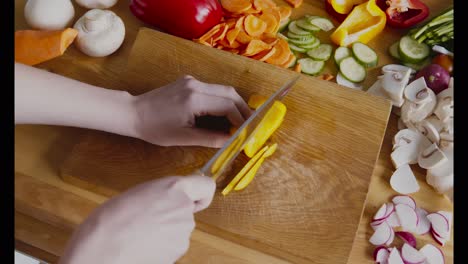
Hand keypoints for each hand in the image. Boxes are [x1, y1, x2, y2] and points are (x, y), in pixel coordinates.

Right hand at [59, 175, 215, 263]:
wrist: (102, 251)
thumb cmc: (110, 220)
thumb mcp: (138, 193)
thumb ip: (161, 194)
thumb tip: (166, 200)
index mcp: (174, 188)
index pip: (206, 186)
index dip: (200, 193)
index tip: (195, 197)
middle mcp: (184, 209)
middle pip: (188, 211)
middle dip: (173, 215)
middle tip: (148, 218)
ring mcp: (182, 234)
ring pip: (179, 230)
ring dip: (165, 232)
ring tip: (140, 233)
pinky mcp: (178, 253)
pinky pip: (172, 246)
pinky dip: (161, 247)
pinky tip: (142, 245)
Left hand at [133, 75, 251, 147]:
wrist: (133, 113)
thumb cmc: (155, 129)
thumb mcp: (184, 138)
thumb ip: (210, 138)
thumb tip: (231, 140)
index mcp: (194, 99)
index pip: (228, 105)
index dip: (240, 119)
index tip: (246, 131)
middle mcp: (195, 85)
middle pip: (229, 92)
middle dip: (242, 108)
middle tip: (249, 124)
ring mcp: (191, 81)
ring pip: (222, 89)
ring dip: (232, 103)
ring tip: (238, 120)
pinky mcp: (187, 82)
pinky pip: (211, 89)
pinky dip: (221, 100)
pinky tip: (221, 114)